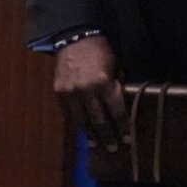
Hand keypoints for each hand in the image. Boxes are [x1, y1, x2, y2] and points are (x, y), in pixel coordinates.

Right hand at [52, 34, 128, 151]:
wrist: (74, 37)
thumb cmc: (100, 51)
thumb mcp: (114, 67)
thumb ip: (115, 87)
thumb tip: (118, 107)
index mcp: (104, 83)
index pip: (116, 111)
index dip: (122, 127)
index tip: (127, 139)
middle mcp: (86, 91)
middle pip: (99, 120)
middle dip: (107, 135)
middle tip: (112, 148)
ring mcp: (70, 92)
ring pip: (81, 119)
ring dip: (90, 134)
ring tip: (95, 144)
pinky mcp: (59, 92)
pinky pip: (68, 112)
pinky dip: (76, 123)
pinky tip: (81, 130)